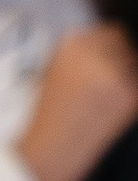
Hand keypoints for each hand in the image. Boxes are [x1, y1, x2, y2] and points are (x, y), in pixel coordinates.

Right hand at [18, 21, 137, 180]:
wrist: (52, 149)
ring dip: (127, 79)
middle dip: (121, 63)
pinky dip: (130, 98)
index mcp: (70, 44)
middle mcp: (92, 53)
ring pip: (134, 66)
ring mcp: (113, 73)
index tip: (108, 62)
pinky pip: (137, 87)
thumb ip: (80, 54)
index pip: (109, 32)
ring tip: (106, 100)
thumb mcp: (54, 72)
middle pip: (125, 46)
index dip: (110, 49)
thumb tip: (113, 46)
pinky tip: (112, 111)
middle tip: (110, 85)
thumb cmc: (50, 116)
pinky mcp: (128, 94)